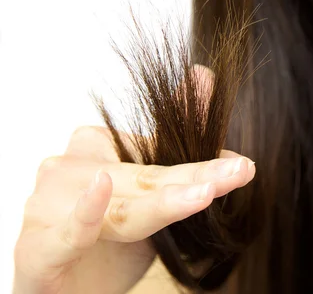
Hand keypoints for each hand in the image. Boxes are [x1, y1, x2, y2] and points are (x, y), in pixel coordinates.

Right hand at [13, 125, 254, 293]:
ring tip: (204, 193)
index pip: (159, 153)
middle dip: (197, 177)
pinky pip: (67, 229)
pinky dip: (86, 211)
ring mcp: (49, 205)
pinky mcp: (37, 247)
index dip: (203, 163)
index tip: (242, 166)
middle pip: (146, 177)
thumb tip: (202, 73)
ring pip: (120, 206)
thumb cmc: (104, 236)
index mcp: (96, 147)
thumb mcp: (145, 189)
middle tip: (238, 170)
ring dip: (163, 201)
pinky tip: (102, 187)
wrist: (63, 291)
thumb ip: (171, 137)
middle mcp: (71, 169)